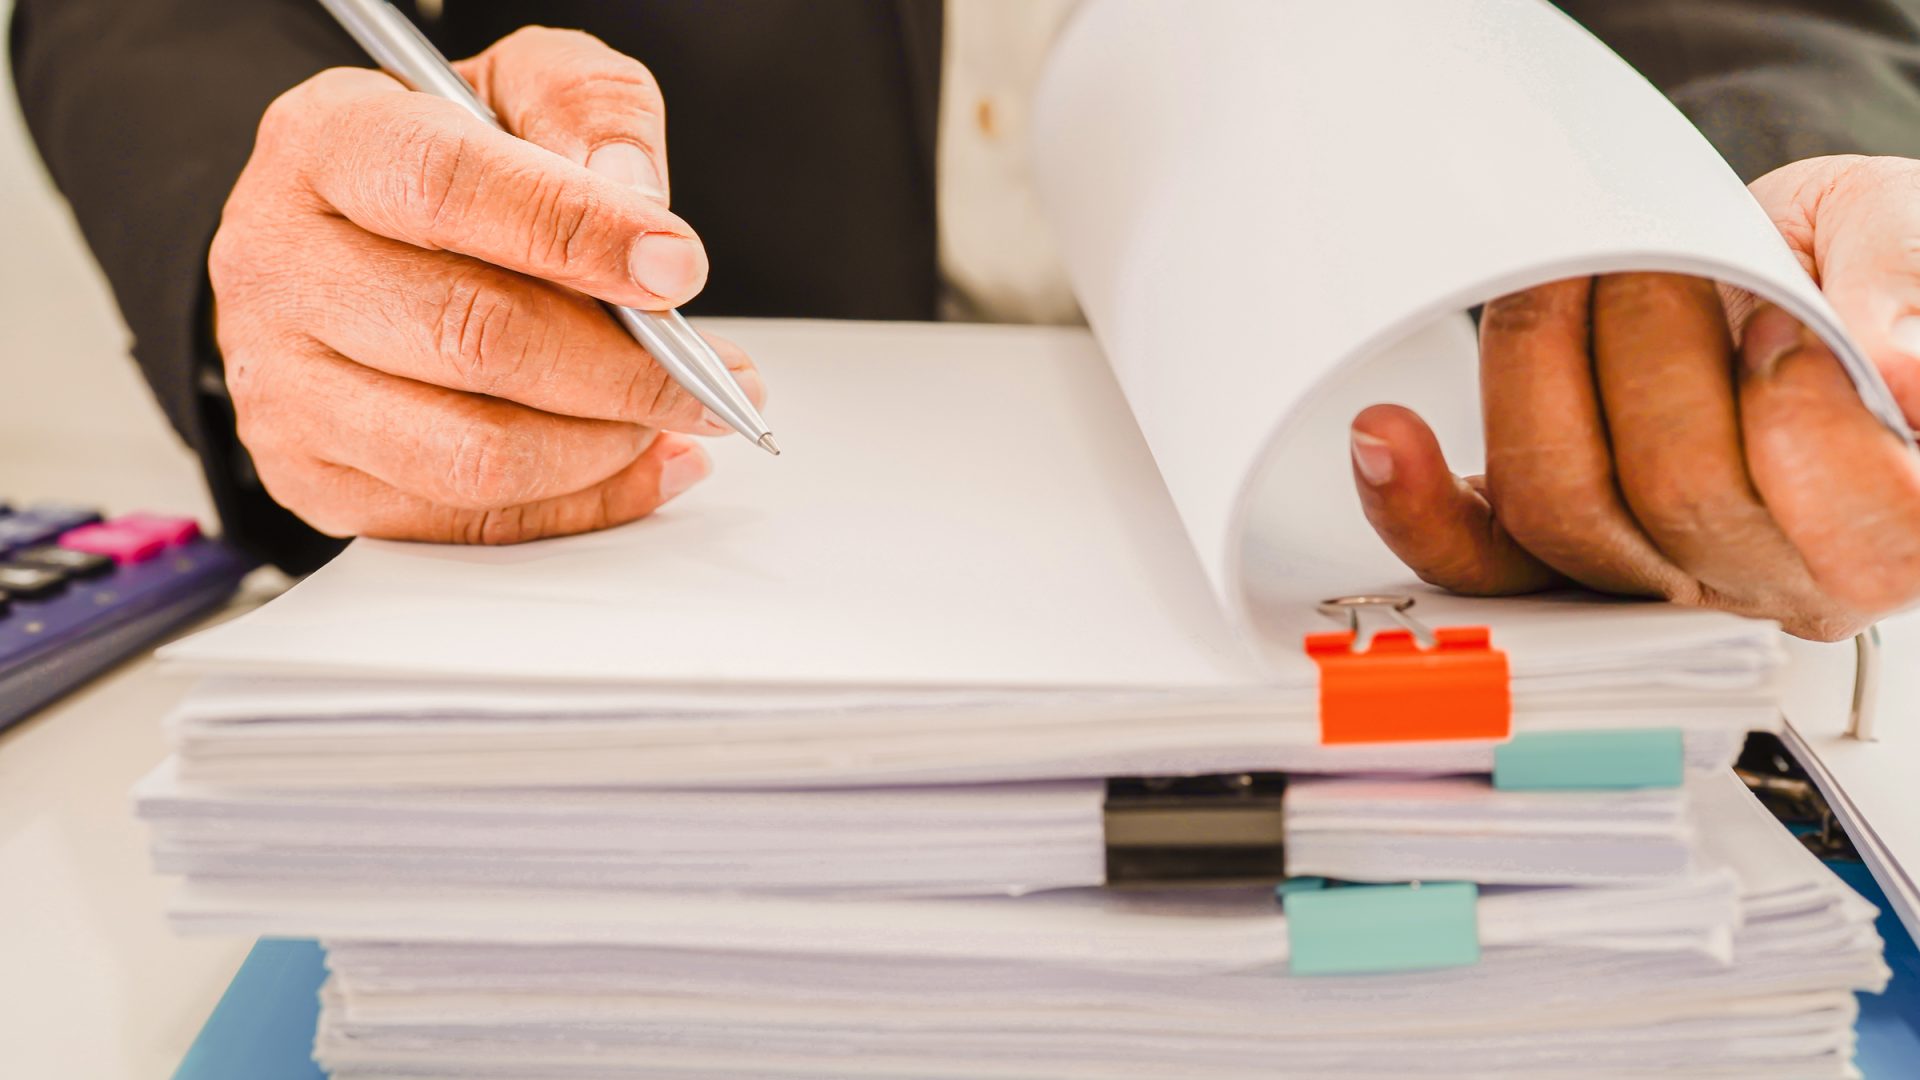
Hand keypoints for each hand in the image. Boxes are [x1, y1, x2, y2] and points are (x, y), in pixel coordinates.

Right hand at [210, 27, 764, 543]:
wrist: (353, 236)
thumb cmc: (445, 163)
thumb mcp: (521, 86)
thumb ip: (587, 109)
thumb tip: (635, 195)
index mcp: (323, 144)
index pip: (448, 188)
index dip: (577, 233)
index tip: (677, 265)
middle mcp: (279, 266)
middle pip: (473, 337)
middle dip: (625, 368)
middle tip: (710, 374)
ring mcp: (285, 385)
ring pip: (475, 452)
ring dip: (607, 445)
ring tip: (674, 414)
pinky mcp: (316, 477)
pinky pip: (471, 520)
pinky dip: (583, 502)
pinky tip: (641, 460)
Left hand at [1349, 155, 1919, 640]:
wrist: (1764, 268)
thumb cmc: (1843, 275)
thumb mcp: (1903, 241)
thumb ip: (1908, 294)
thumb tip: (1906, 370)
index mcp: (1889, 521)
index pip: (1854, 521)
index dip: (1801, 412)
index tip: (1780, 320)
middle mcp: (1765, 573)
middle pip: (1683, 494)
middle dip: (1655, 344)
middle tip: (1660, 261)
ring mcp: (1645, 574)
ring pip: (1564, 510)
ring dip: (1545, 366)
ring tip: (1573, 279)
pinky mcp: (1541, 554)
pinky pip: (1470, 559)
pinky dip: (1414, 502)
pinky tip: (1386, 438)